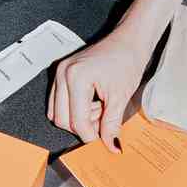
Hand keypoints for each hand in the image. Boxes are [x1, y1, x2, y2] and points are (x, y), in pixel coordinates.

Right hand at [47, 28, 147, 152]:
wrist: (129, 41)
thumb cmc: (127, 60)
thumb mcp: (121, 97)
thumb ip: (112, 125)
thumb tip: (110, 146)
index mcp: (76, 78)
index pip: (77, 121)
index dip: (91, 136)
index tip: (104, 140)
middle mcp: (63, 74)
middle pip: (62, 120)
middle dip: (83, 126)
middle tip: (103, 119)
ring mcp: (59, 73)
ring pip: (57, 114)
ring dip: (78, 118)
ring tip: (99, 107)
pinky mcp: (61, 75)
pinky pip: (58, 103)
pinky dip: (74, 109)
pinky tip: (91, 102)